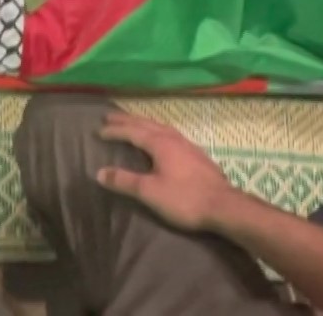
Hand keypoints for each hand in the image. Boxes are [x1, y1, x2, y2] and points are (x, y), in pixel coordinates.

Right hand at [95, 112, 262, 232]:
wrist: (224, 206)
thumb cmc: (184, 198)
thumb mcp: (149, 192)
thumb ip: (124, 181)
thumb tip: (100, 172)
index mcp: (160, 143)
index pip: (133, 132)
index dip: (115, 130)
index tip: (98, 130)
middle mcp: (174, 138)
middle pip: (147, 124)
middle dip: (127, 120)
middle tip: (110, 116)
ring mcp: (188, 145)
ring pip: (161, 127)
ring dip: (144, 123)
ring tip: (134, 123)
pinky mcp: (197, 155)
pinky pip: (171, 134)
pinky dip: (158, 131)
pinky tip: (163, 139)